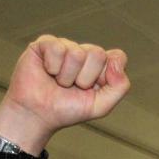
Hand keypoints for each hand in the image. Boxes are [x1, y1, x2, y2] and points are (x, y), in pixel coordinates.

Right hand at [0, 35, 129, 154]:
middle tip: (73, 87)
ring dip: (67, 76)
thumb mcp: (101, 106)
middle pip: (98, 54)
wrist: (37, 114)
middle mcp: (85, 53)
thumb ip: (120, 86)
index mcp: (101, 66)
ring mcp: (66, 46)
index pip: (117, 57)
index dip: (106, 75)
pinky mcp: (45, 43)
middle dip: (85, 78)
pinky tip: (47, 72)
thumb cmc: (67, 110)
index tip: (93, 88)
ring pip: (77, 52)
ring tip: (59, 82)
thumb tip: (116, 61)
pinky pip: (57, 48)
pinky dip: (52, 66)